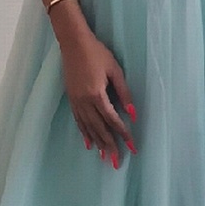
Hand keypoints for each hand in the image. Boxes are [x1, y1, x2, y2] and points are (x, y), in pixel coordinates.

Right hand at [60, 32, 136, 166]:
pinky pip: (79, 121)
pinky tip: (88, 144)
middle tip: (117, 162)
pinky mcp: (71, 99)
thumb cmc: (97, 53)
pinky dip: (84, 133)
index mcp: (97, 95)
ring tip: (105, 158)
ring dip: (97, 144)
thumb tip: (132, 113)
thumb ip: (124, 93)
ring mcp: (76, 101)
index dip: (123, 134)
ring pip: (88, 128)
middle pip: (99, 129)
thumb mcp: (115, 70)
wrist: (73, 43)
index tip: (132, 147)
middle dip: (110, 146)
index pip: (112, 120)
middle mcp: (85, 102)